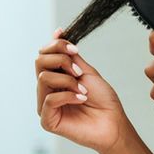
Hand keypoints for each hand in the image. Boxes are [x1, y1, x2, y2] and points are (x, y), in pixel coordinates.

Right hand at [35, 28, 130, 153]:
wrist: (113, 122)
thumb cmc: (103, 99)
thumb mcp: (87, 71)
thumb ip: (70, 56)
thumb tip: (57, 32)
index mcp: (55, 77)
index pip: (43, 54)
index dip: (56, 45)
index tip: (74, 48)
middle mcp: (47, 90)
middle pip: (39, 62)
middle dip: (61, 60)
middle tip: (80, 71)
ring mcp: (45, 105)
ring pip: (44, 78)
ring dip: (68, 80)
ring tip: (84, 89)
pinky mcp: (47, 120)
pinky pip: (49, 99)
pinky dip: (68, 95)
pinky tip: (82, 98)